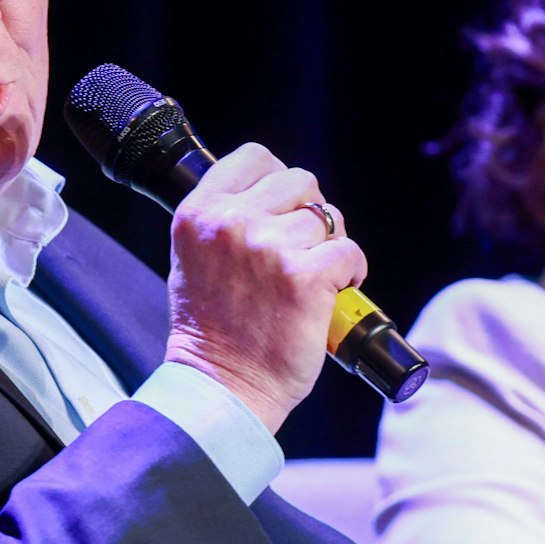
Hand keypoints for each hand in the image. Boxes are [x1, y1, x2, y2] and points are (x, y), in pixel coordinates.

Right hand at [165, 143, 365, 430]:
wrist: (222, 386)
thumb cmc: (212, 329)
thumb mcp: (193, 257)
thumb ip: (223, 219)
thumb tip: (271, 196)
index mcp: (199, 212)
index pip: (255, 157)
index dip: (278, 180)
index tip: (283, 208)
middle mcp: (231, 222)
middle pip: (300, 181)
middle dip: (310, 212)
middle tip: (302, 249)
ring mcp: (269, 247)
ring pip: (328, 218)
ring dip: (329, 247)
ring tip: (312, 280)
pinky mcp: (304, 277)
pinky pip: (350, 252)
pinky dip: (351, 273)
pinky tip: (333, 293)